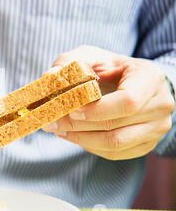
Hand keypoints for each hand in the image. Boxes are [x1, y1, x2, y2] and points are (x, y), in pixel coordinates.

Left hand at [42, 45, 174, 159]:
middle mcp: (160, 105)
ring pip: (114, 144)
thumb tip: (49, 76)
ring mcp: (156, 128)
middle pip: (116, 124)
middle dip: (78, 125)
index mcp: (150, 78)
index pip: (128, 101)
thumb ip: (70, 63)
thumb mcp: (90, 56)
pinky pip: (115, 153)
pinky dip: (89, 145)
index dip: (97, 109)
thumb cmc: (109, 68)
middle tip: (51, 122)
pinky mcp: (146, 144)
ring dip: (80, 138)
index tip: (71, 108)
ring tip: (57, 129)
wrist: (132, 82)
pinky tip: (72, 134)